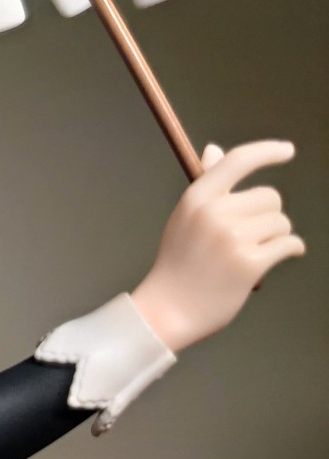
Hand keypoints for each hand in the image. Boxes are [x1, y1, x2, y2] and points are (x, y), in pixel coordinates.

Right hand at [130, 141, 304, 352]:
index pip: (239, 161)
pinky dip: (289, 251)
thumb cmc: (179, 262)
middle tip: (245, 237)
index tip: (287, 150)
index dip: (267, 151)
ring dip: (275, 237)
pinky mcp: (250, 263)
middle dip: (266, 215)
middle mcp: (214, 213)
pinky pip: (290, 244)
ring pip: (282, 222)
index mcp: (197, 198)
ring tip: (250, 252)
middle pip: (270, 197)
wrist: (169, 308)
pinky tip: (272, 259)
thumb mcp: (185, 218)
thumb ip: (206, 184)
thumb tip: (214, 150)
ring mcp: (232, 238)